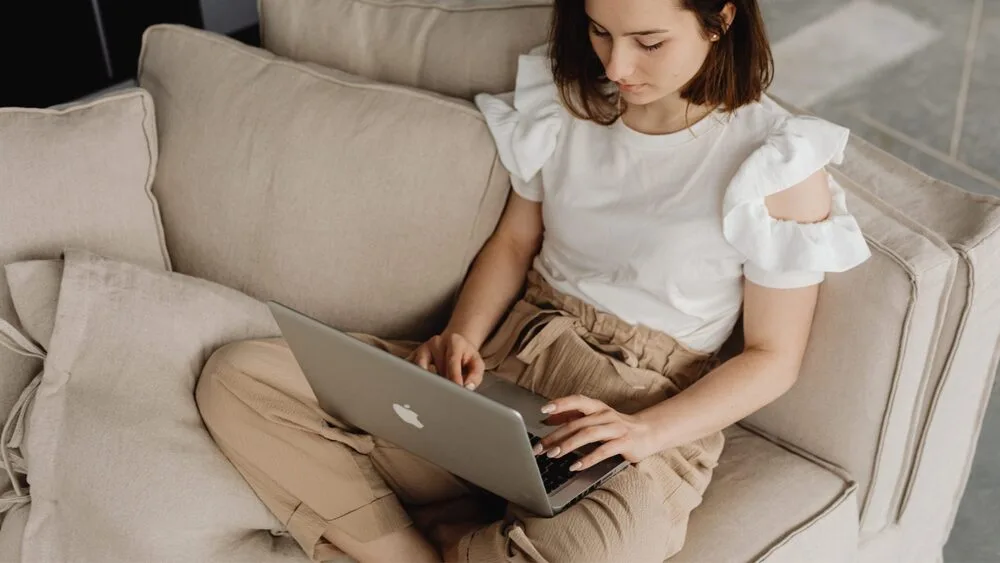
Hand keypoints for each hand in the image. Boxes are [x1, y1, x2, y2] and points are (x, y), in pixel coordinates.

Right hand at [407, 332, 484, 389]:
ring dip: (427, 382)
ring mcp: (423, 348)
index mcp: (454, 341)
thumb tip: (467, 388)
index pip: (452, 362)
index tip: (456, 391)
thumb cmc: (466, 357)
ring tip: (434, 391)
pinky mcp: (413, 355)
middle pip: (435, 367)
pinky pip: (410, 370)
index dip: (454, 378)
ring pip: (420, 369)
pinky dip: (415, 380)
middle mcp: (436, 342)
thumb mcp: (477, 364)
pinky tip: (420, 388)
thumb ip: (475, 376)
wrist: (454, 345)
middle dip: (440, 383)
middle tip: (445, 397)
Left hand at [533, 395, 657, 471]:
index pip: (577, 401)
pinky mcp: (624, 443)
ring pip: (588, 434)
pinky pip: (603, 451)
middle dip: (556, 435)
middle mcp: (605, 415)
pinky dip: (587, 459)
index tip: (543, 409)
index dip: (561, 403)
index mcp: (597, 407)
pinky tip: (575, 466)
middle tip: (540, 447)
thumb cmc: (616, 427)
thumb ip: (573, 418)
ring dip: (568, 445)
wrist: (649, 432)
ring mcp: (616, 429)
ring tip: (553, 454)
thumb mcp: (595, 419)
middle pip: (577, 423)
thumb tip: (548, 419)